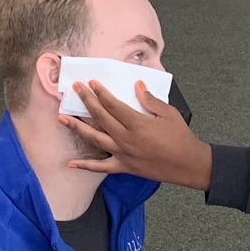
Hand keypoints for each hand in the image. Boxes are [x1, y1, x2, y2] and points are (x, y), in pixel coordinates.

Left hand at [58, 81, 213, 190]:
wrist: (187, 164)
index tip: (92, 83)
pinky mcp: (124, 167)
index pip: (113, 105)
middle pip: (101, 117)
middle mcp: (126, 138)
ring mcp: (122, 154)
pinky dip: (85, 166)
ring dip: (77, 127)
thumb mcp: (169, 113)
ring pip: (94, 139)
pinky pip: (101, 167)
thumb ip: (150, 100)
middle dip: (87, 101)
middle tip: (76, 89)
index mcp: (137, 124)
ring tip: (62, 118)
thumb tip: (137, 86)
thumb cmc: (181, 137)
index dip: (101, 93)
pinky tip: (71, 163)